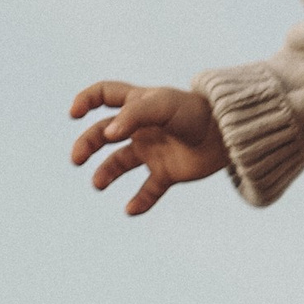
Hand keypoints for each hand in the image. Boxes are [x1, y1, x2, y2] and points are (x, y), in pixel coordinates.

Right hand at [69, 81, 228, 215]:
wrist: (228, 133)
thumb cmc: (195, 112)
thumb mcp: (162, 105)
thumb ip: (133, 116)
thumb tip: (108, 133)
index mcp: (139, 103)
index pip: (105, 94)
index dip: (86, 100)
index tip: (75, 114)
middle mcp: (143, 127)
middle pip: (104, 133)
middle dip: (87, 144)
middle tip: (77, 159)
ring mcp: (154, 150)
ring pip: (120, 162)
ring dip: (106, 173)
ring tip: (98, 183)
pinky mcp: (168, 172)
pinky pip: (149, 190)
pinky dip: (139, 201)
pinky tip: (131, 209)